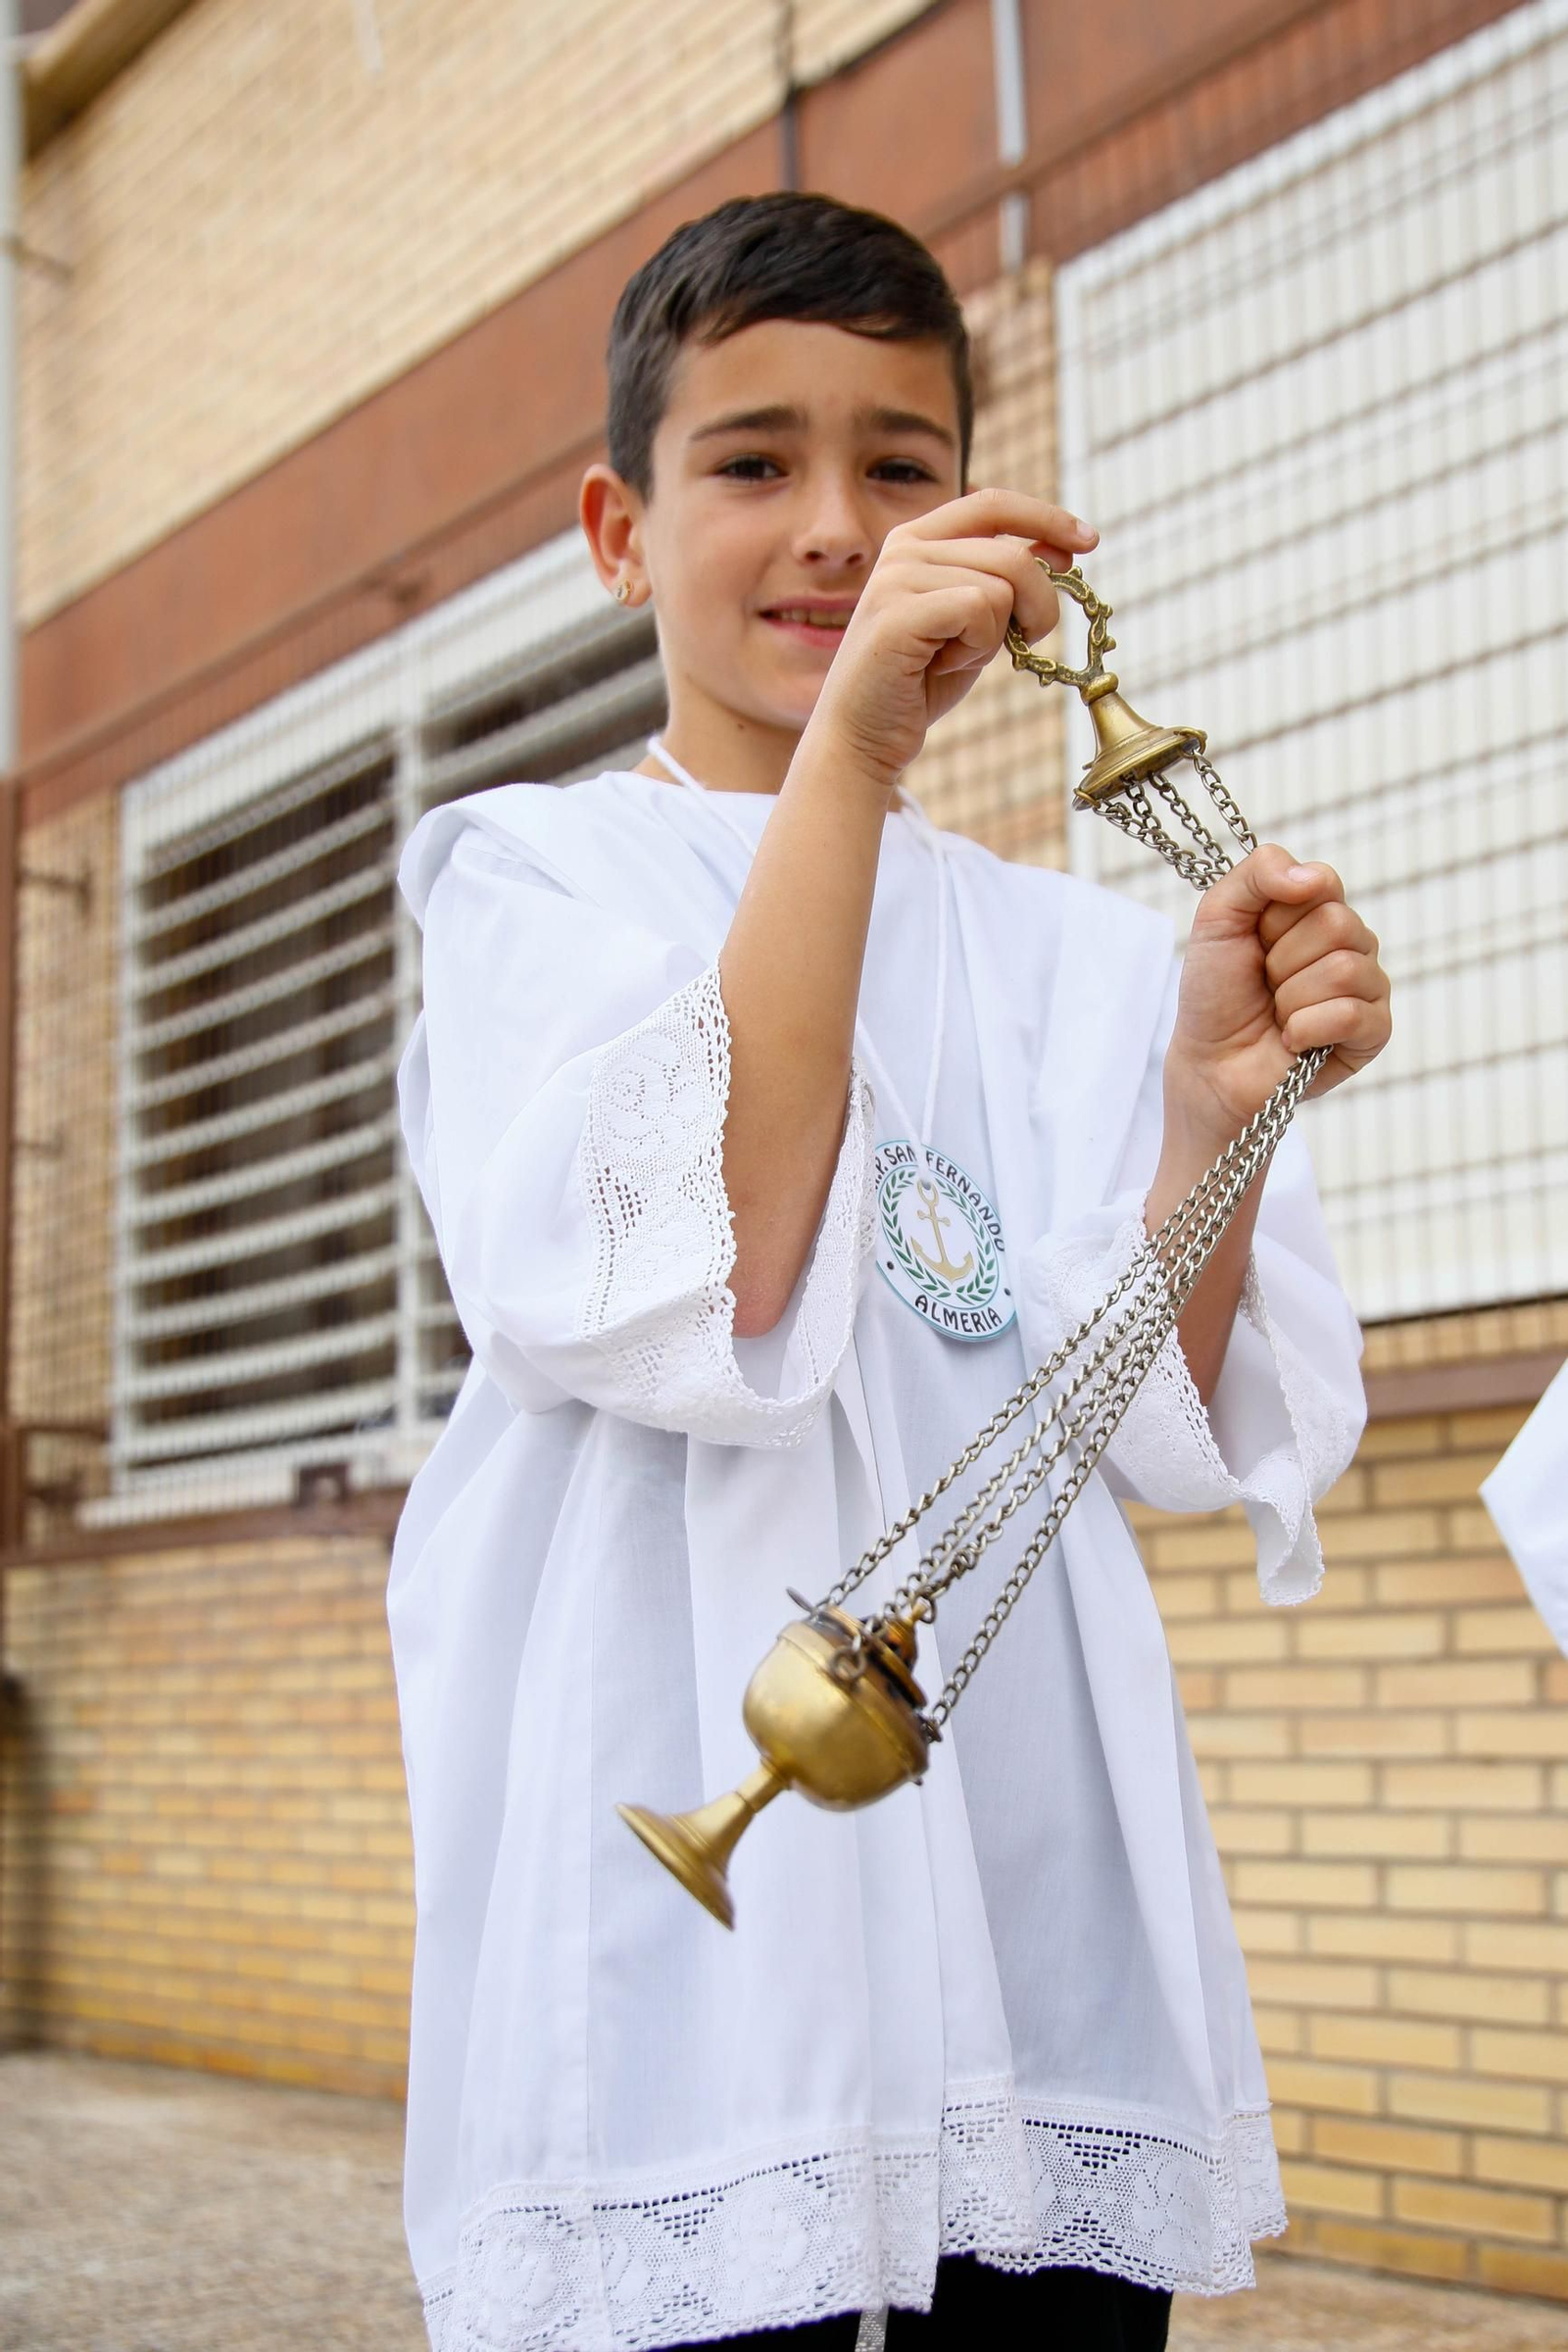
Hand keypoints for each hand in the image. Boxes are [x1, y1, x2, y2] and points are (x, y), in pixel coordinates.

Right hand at [799, 489, 1098, 785]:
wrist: (863, 735)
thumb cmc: (918, 683)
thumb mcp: (974, 623)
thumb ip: (1005, 583)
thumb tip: (1060, 549)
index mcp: (918, 538)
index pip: (993, 503)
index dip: (1046, 517)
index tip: (1088, 542)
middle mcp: (904, 548)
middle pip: (1012, 553)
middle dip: (1039, 604)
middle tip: (1023, 641)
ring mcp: (897, 577)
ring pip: (1001, 586)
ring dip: (997, 636)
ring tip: (956, 657)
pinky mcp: (898, 613)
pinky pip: (980, 610)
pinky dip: (976, 648)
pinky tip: (943, 664)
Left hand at [1164, 843, 1391, 1143]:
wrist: (1210, 1060)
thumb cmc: (1216, 991)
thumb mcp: (1219, 918)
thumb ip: (1257, 873)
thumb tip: (1312, 877)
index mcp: (1320, 909)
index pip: (1322, 883)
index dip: (1276, 916)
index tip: (1255, 938)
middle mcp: (1352, 942)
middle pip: (1336, 925)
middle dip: (1281, 960)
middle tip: (1265, 982)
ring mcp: (1368, 986)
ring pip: (1344, 970)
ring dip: (1290, 999)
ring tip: (1277, 1013)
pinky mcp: (1374, 1032)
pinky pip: (1353, 1015)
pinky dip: (1307, 1028)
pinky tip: (1292, 1039)